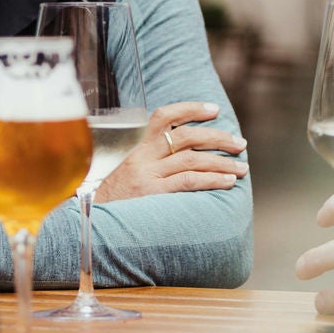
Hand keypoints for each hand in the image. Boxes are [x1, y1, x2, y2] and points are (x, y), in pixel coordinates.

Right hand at [94, 101, 247, 200]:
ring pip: (192, 159)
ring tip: (242, 168)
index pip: (164, 116)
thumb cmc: (115, 199)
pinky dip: (212, 180)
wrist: (91, 223)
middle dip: (218, 137)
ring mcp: (147, 175)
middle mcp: (142, 157)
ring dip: (222, 162)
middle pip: (186, 136)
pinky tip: (228, 182)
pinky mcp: (152, 194)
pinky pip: (188, 181)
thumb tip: (186, 153)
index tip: (214, 109)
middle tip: (241, 143)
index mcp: (137, 148)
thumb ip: (151, 159)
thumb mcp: (128, 171)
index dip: (190, 108)